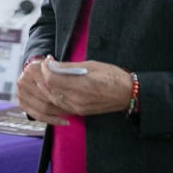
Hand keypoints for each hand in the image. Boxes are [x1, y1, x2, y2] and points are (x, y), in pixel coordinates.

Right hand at [16, 56, 71, 124]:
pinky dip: (51, 120)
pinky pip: (38, 115)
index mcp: (31, 69)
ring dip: (58, 113)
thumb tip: (61, 68)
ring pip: (42, 108)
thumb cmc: (49, 70)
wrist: (36, 74)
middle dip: (61, 104)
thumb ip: (59, 69)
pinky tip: (63, 121)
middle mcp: (23, 81)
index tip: (74, 97)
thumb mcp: (54, 66)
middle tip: (76, 108)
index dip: (61, 91)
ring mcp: (20, 93)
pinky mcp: (21, 103)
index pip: (48, 84)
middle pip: (45, 97)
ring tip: (71, 113)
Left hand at [17, 57, 132, 124]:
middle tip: (47, 66)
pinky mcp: (80, 112)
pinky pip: (61, 105)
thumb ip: (68, 67)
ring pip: (53, 99)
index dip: (46, 68)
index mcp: (80, 85)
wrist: (128, 94)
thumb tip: (51, 64)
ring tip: (50, 74)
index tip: (48, 60)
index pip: (51, 79)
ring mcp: (78, 108)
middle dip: (44, 76)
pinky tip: (57, 86)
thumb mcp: (90, 65)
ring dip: (48, 87)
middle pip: (50, 89)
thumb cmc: (112, 76)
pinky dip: (55, 95)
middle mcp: (77, 100)